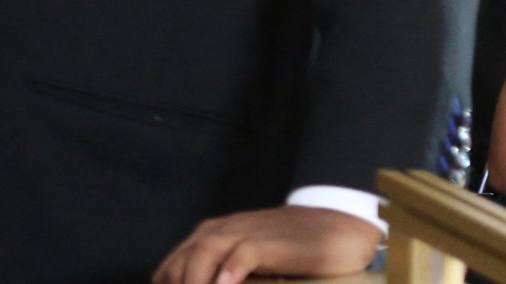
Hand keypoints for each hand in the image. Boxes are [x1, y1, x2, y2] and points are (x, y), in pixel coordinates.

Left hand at [154, 206, 381, 283]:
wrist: (335, 226)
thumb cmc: (288, 249)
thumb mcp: (247, 262)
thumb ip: (222, 273)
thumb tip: (210, 283)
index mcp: (209, 237)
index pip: (170, 268)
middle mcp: (220, 232)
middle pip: (182, 262)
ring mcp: (245, 233)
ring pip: (205, 253)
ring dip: (196, 279)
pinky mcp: (271, 242)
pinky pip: (244, 253)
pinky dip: (231, 270)